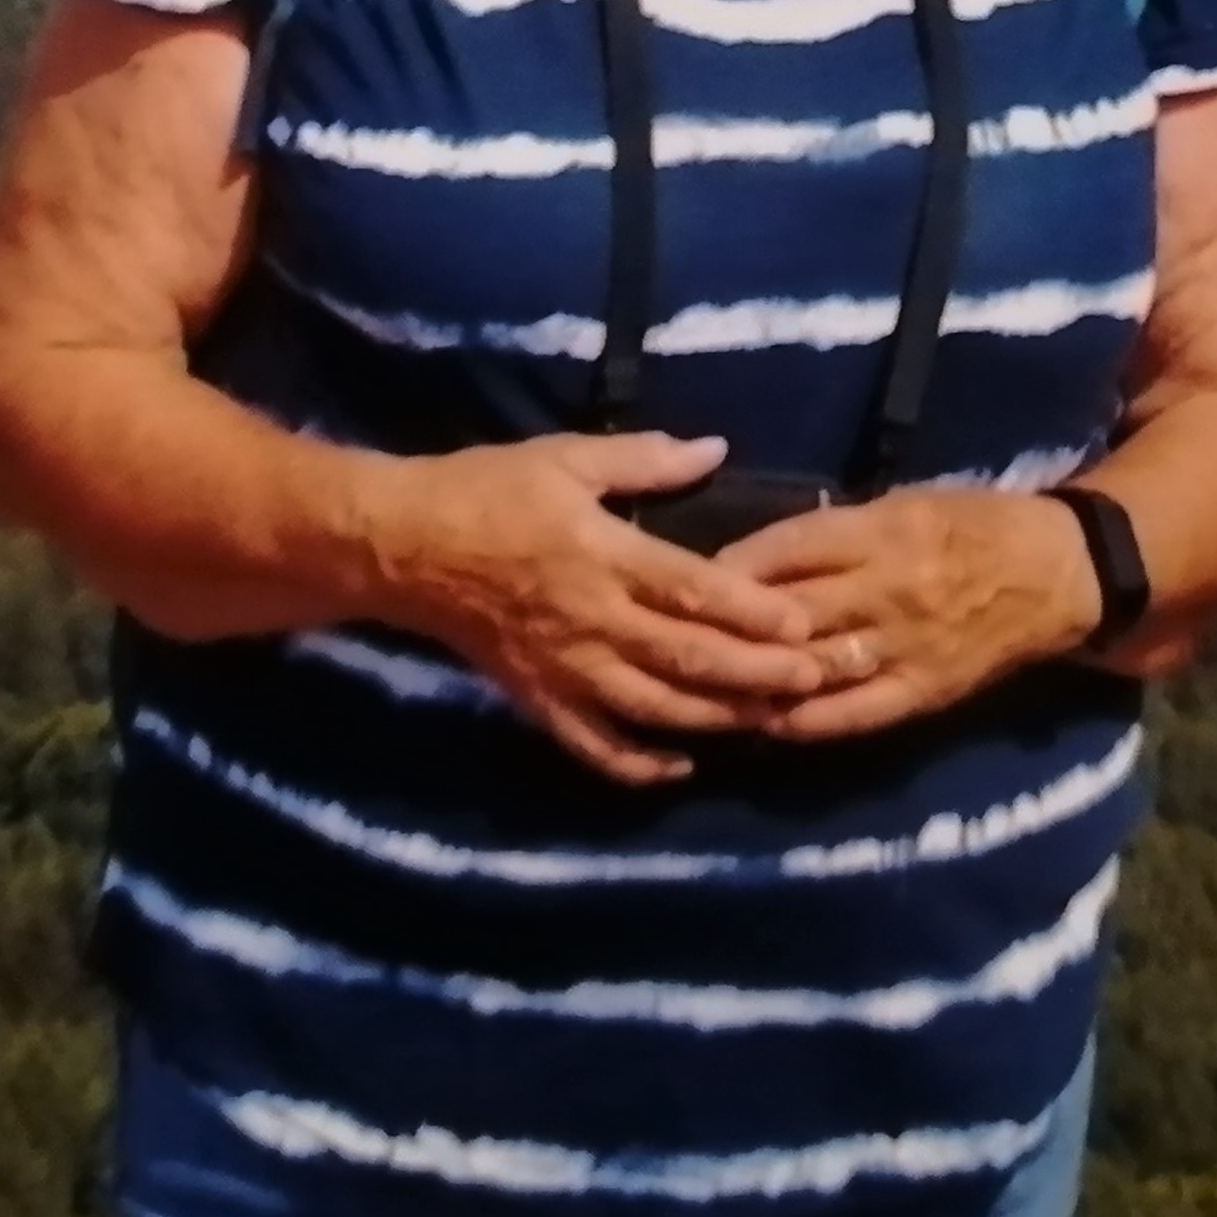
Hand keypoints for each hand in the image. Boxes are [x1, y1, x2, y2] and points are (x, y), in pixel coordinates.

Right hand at [364, 432, 827, 783]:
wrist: (403, 547)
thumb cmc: (487, 491)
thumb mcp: (565, 458)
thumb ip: (644, 460)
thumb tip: (715, 449)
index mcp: (602, 556)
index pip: (693, 590)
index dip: (752, 611)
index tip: (804, 623)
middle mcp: (592, 622)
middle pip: (686, 659)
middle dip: (756, 674)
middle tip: (814, 681)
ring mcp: (564, 669)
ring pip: (653, 709)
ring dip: (715, 720)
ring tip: (770, 722)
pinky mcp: (538, 700)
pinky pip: (594, 746)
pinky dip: (639, 765)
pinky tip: (682, 766)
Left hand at [717, 490, 1101, 742]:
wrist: (1056, 575)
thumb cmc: (973, 524)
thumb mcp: (903, 503)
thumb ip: (834, 532)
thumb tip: (756, 556)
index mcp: (882, 531)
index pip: (786, 551)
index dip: (729, 570)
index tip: (680, 580)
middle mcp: (888, 590)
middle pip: (789, 614)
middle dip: (728, 631)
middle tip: (672, 641)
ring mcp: (905, 647)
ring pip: (813, 669)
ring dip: (755, 683)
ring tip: (700, 690)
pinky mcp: (921, 692)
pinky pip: (853, 715)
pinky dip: (804, 722)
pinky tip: (764, 725)